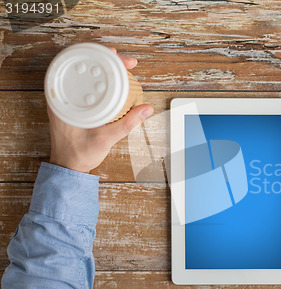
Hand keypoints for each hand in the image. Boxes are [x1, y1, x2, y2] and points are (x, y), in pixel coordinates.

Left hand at [48, 48, 153, 173]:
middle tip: (128, 63)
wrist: (68, 167)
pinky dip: (101, 80)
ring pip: (86, 75)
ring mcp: (67, 99)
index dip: (103, 58)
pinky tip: (112, 81)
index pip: (82, 67)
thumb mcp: (106, 138)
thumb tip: (146, 109)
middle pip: (85, 66)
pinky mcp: (73, 104)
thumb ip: (127, 124)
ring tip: (122, 67)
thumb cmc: (79, 154)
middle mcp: (62, 95)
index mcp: (63, 99)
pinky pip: (86, 85)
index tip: (120, 58)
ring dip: (105, 69)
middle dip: (108, 60)